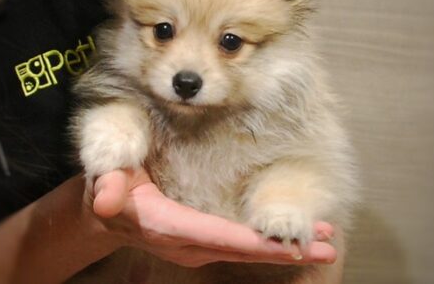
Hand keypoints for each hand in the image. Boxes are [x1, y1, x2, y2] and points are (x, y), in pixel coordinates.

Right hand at [84, 167, 336, 267]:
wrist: (106, 214)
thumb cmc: (109, 190)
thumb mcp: (104, 183)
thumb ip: (106, 188)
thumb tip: (104, 200)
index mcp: (168, 226)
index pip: (218, 236)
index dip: (255, 242)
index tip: (291, 244)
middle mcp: (187, 243)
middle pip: (242, 249)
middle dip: (286, 250)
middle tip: (329, 244)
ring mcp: (196, 247)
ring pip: (246, 250)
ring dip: (285, 247)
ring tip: (325, 239)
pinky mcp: (202, 242)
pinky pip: (240, 245)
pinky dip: (269, 243)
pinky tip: (291, 236)